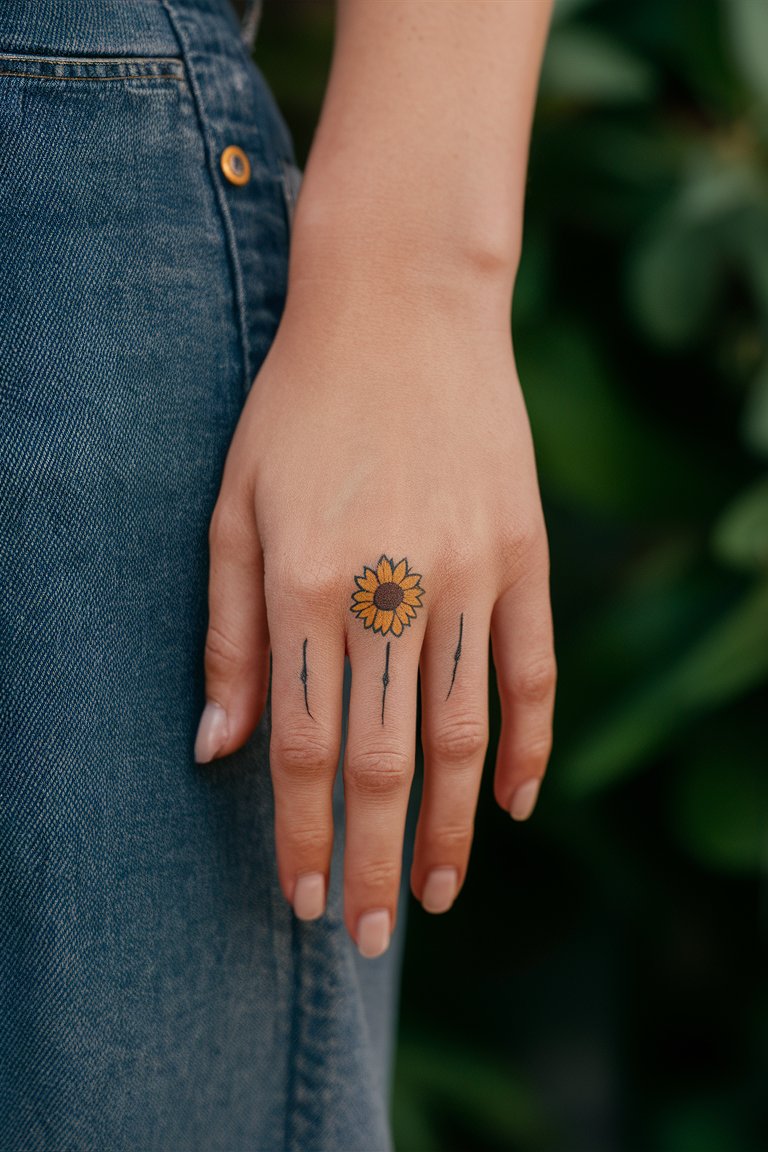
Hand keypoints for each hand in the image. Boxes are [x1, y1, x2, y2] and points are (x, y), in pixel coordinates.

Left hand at [193, 291, 555, 958]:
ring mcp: (469, 574)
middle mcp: (391, 592)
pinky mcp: (522, 554)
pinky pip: (533, 671)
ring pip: (463, 735)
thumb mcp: (234, 506)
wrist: (401, 307)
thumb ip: (227, 633)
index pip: (300, 748)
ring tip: (442, 893)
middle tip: (376, 934)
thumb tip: (216, 748)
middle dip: (377, 862)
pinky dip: (529, 744)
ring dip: (455, 828)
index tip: (304, 899)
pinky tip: (517, 802)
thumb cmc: (299, 407)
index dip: (298, 835)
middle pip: (383, 764)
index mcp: (305, 584)